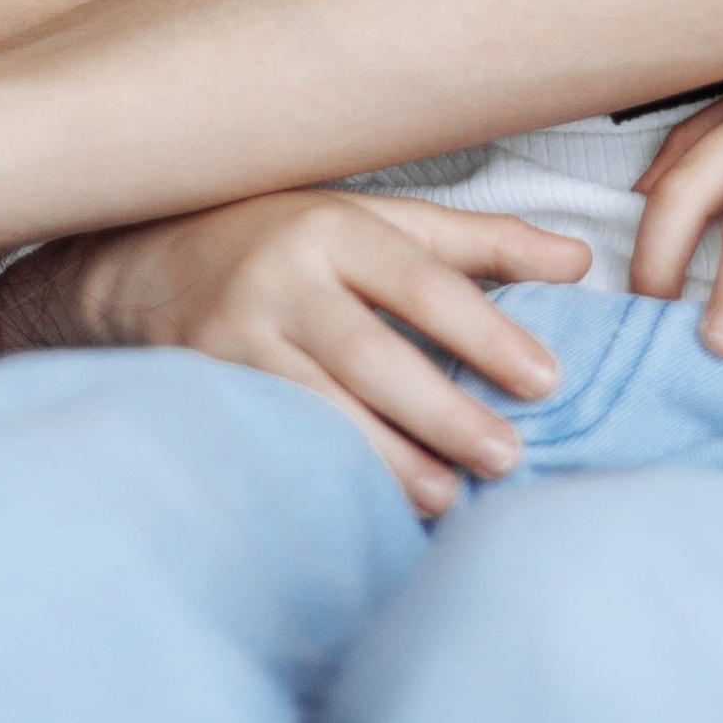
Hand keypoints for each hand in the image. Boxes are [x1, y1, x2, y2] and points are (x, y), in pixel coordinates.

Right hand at [0, 189, 590, 516]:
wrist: (143, 258)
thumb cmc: (282, 235)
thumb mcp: (376, 220)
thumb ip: (477, 244)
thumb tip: (580, 260)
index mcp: (335, 226)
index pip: (424, 282)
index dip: (488, 332)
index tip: (546, 379)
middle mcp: (283, 277)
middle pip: (374, 354)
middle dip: (444, 412)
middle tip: (508, 456)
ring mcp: (236, 338)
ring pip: (323, 408)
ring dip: (390, 459)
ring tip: (449, 496)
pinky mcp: (207, 388)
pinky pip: (279, 438)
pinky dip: (329, 472)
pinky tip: (370, 502)